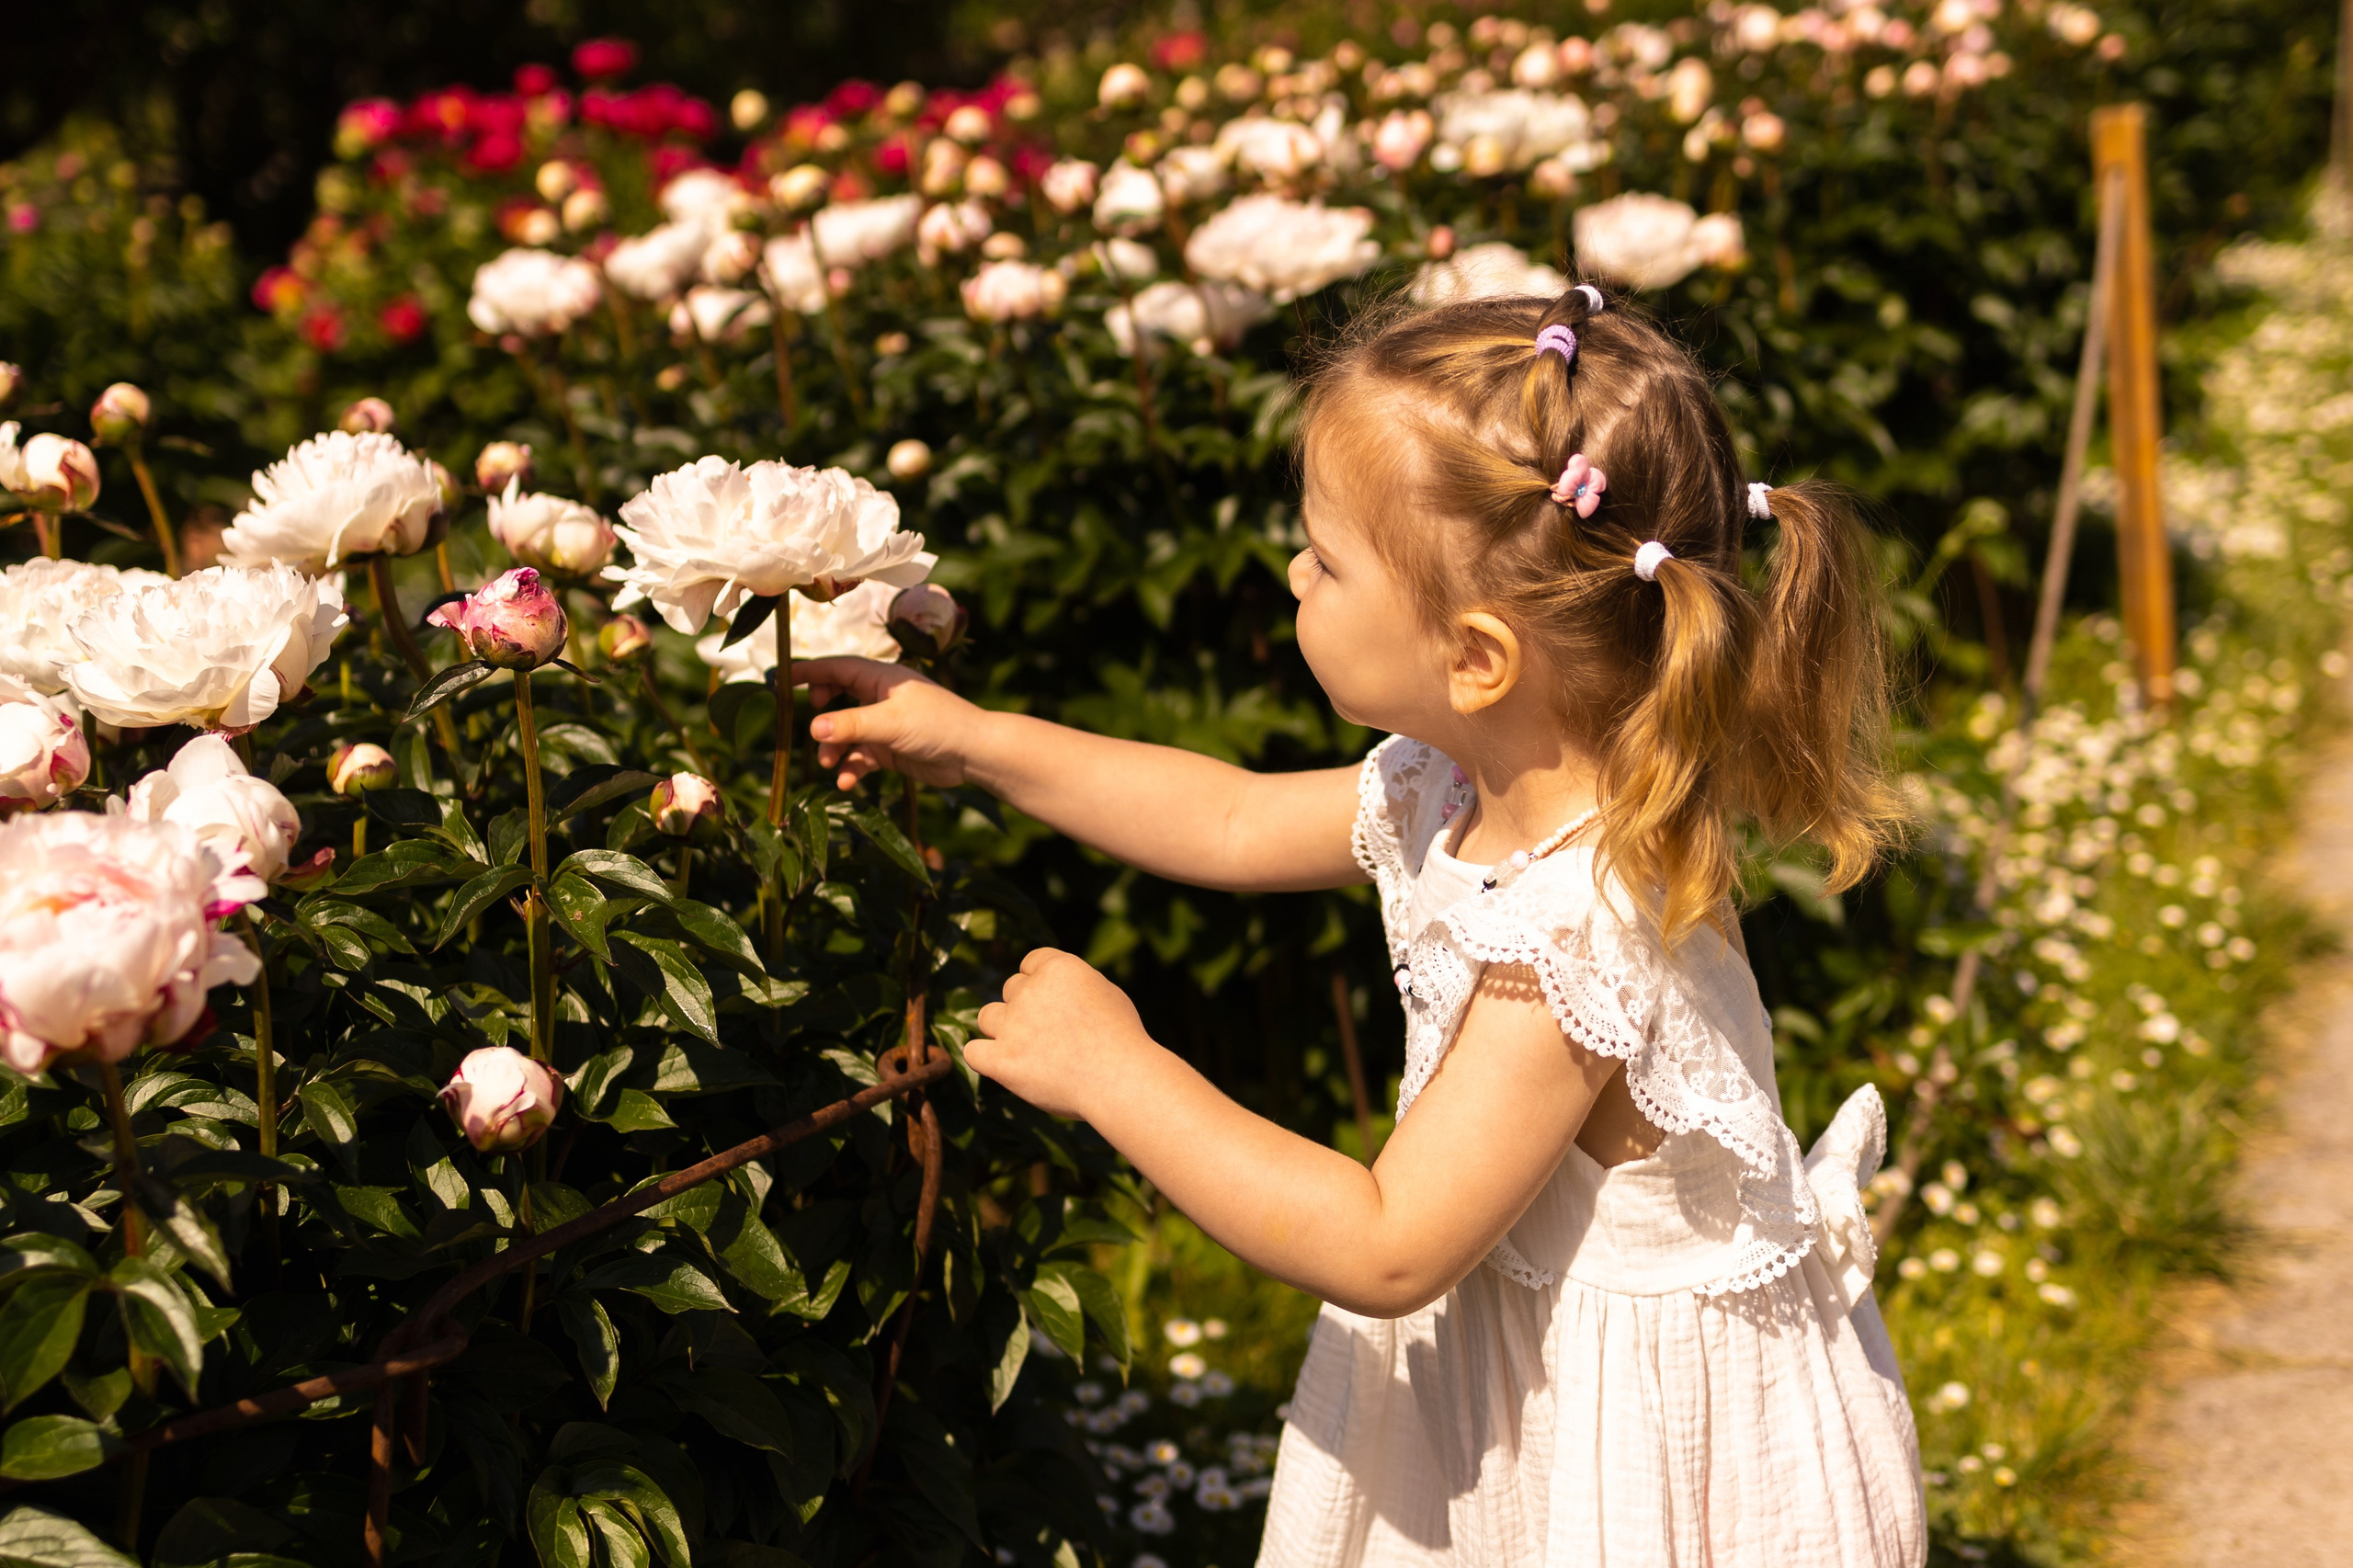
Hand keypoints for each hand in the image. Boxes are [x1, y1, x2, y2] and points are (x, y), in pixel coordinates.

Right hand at [797, 657, 986, 791]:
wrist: (973, 754)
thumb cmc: (937, 725)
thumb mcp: (890, 723)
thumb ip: (850, 725)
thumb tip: (813, 727)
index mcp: (881, 678)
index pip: (838, 668)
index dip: (810, 673)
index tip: (781, 680)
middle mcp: (880, 698)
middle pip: (838, 700)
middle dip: (821, 717)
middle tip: (813, 729)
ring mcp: (885, 725)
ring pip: (846, 734)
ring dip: (834, 749)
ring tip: (829, 765)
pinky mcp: (891, 750)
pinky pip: (861, 757)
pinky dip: (852, 768)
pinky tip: (848, 782)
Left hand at [968, 948, 1156, 1119]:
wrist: (1120, 1080)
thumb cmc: (1122, 1039)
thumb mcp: (1105, 993)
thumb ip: (1071, 985)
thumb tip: (1051, 986)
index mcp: (1058, 967)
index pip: (1030, 962)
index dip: (1041, 983)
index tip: (1056, 1004)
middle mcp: (1030, 991)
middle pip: (1011, 989)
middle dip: (1026, 1007)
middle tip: (1052, 1034)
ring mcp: (1013, 1025)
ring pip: (988, 1016)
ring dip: (1002, 1028)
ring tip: (1030, 1050)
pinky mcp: (1002, 1060)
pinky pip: (973, 1051)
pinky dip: (985, 1057)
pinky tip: (1003, 1064)